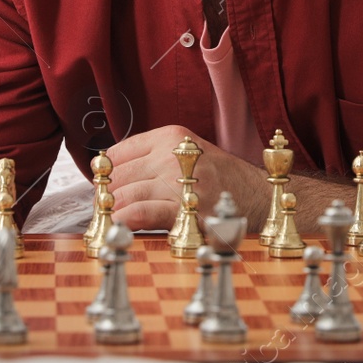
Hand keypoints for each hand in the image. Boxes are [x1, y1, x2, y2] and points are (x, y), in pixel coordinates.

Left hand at [105, 126, 266, 231]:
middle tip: (105, 209)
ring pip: (124, 195)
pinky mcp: (184, 209)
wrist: (257, 196)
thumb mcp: (188, 152)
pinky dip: (125, 220)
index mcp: (171, 136)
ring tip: (111, 221)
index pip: (117, 153)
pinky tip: (122, 226)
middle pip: (117, 176)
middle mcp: (173, 154)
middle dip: (107, 196)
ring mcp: (178, 181)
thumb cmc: (220, 178)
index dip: (105, 174)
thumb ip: (152, 157)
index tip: (104, 187)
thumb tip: (109, 175)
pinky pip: (140, 212)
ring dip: (113, 211)